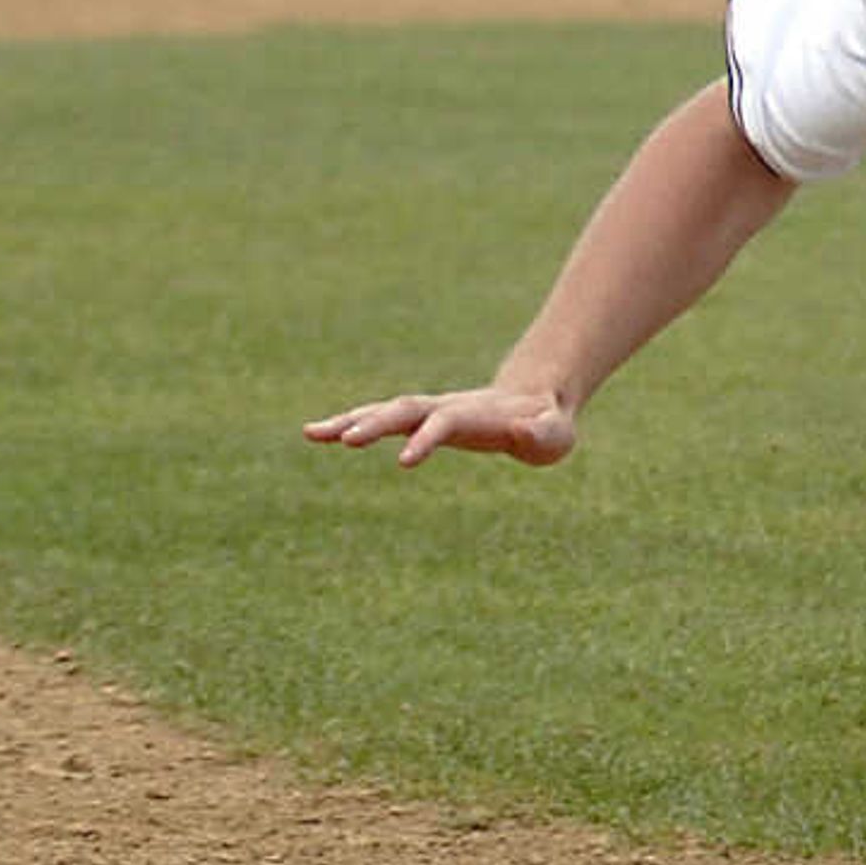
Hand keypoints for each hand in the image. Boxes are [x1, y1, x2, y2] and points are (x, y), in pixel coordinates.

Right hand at [304, 386, 578, 468]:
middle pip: (405, 410)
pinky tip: (319, 434)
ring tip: (311, 433)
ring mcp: (430, 411)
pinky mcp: (420, 421)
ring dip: (350, 421)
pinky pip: (380, 420)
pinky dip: (350, 424)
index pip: (445, 423)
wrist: (535, 402)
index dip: (426, 439)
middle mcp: (446, 407)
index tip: (404, 462)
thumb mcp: (554, 433)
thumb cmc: (547, 424)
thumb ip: (542, 432)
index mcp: (475, 414)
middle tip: (344, 440)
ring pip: (384, 411)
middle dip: (375, 423)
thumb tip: (528, 430)